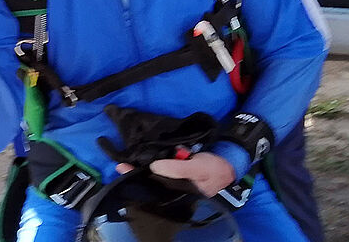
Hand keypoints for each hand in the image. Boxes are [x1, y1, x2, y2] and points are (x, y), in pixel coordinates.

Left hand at [114, 151, 235, 198]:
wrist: (228, 161)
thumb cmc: (214, 168)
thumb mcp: (197, 168)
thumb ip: (177, 168)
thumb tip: (154, 167)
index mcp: (178, 192)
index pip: (154, 189)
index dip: (138, 180)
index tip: (123, 169)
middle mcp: (174, 188)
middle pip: (152, 182)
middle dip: (137, 173)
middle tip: (120, 164)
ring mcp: (175, 179)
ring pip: (155, 174)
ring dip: (143, 167)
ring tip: (126, 161)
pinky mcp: (177, 169)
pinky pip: (162, 166)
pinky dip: (153, 162)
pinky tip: (144, 156)